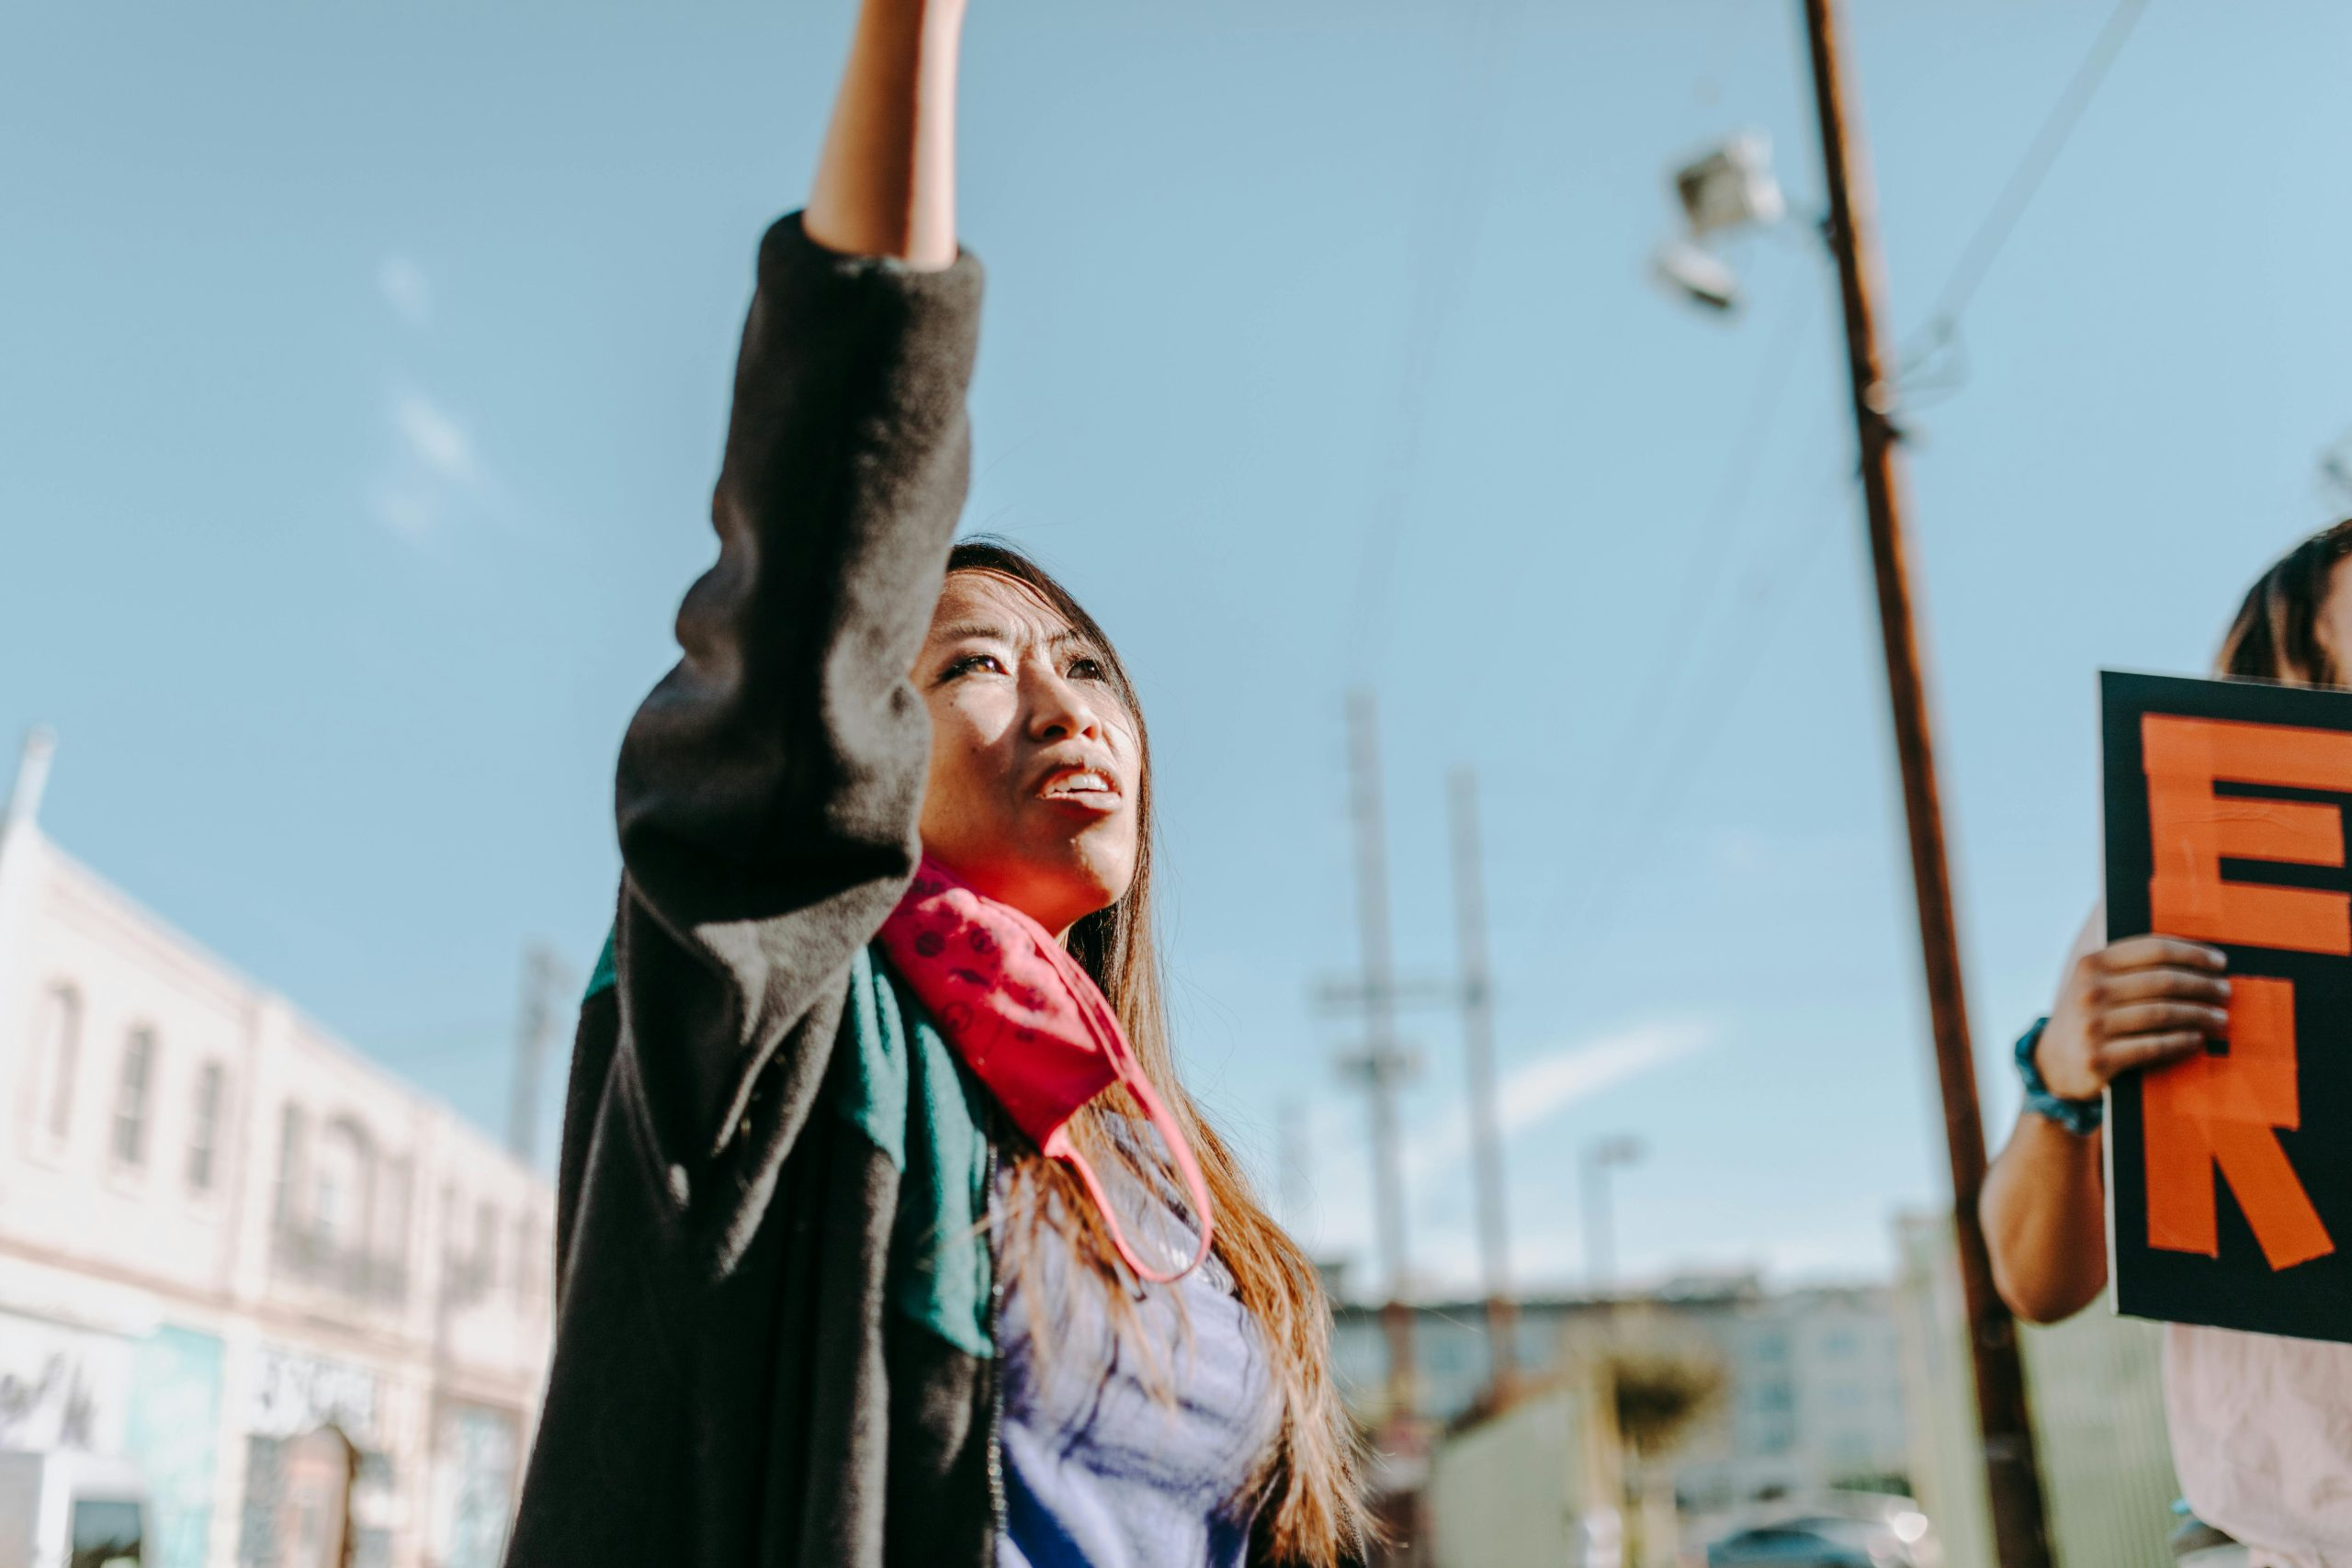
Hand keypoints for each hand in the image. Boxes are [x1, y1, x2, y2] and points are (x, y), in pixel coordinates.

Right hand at [2036, 934, 2229, 1101]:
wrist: (2053, 1063)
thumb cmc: (2091, 1017)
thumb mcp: (2097, 983)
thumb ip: (2131, 967)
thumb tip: (2195, 957)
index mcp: (2092, 964)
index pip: (2153, 949)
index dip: (2192, 953)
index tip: (2219, 962)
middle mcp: (2089, 991)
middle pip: (2163, 981)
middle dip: (2203, 985)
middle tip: (2225, 992)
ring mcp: (2092, 1025)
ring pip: (2163, 1013)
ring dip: (2199, 1014)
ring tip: (2219, 1018)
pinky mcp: (2099, 1058)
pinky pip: (2154, 1046)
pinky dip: (2182, 1042)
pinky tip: (2197, 1039)